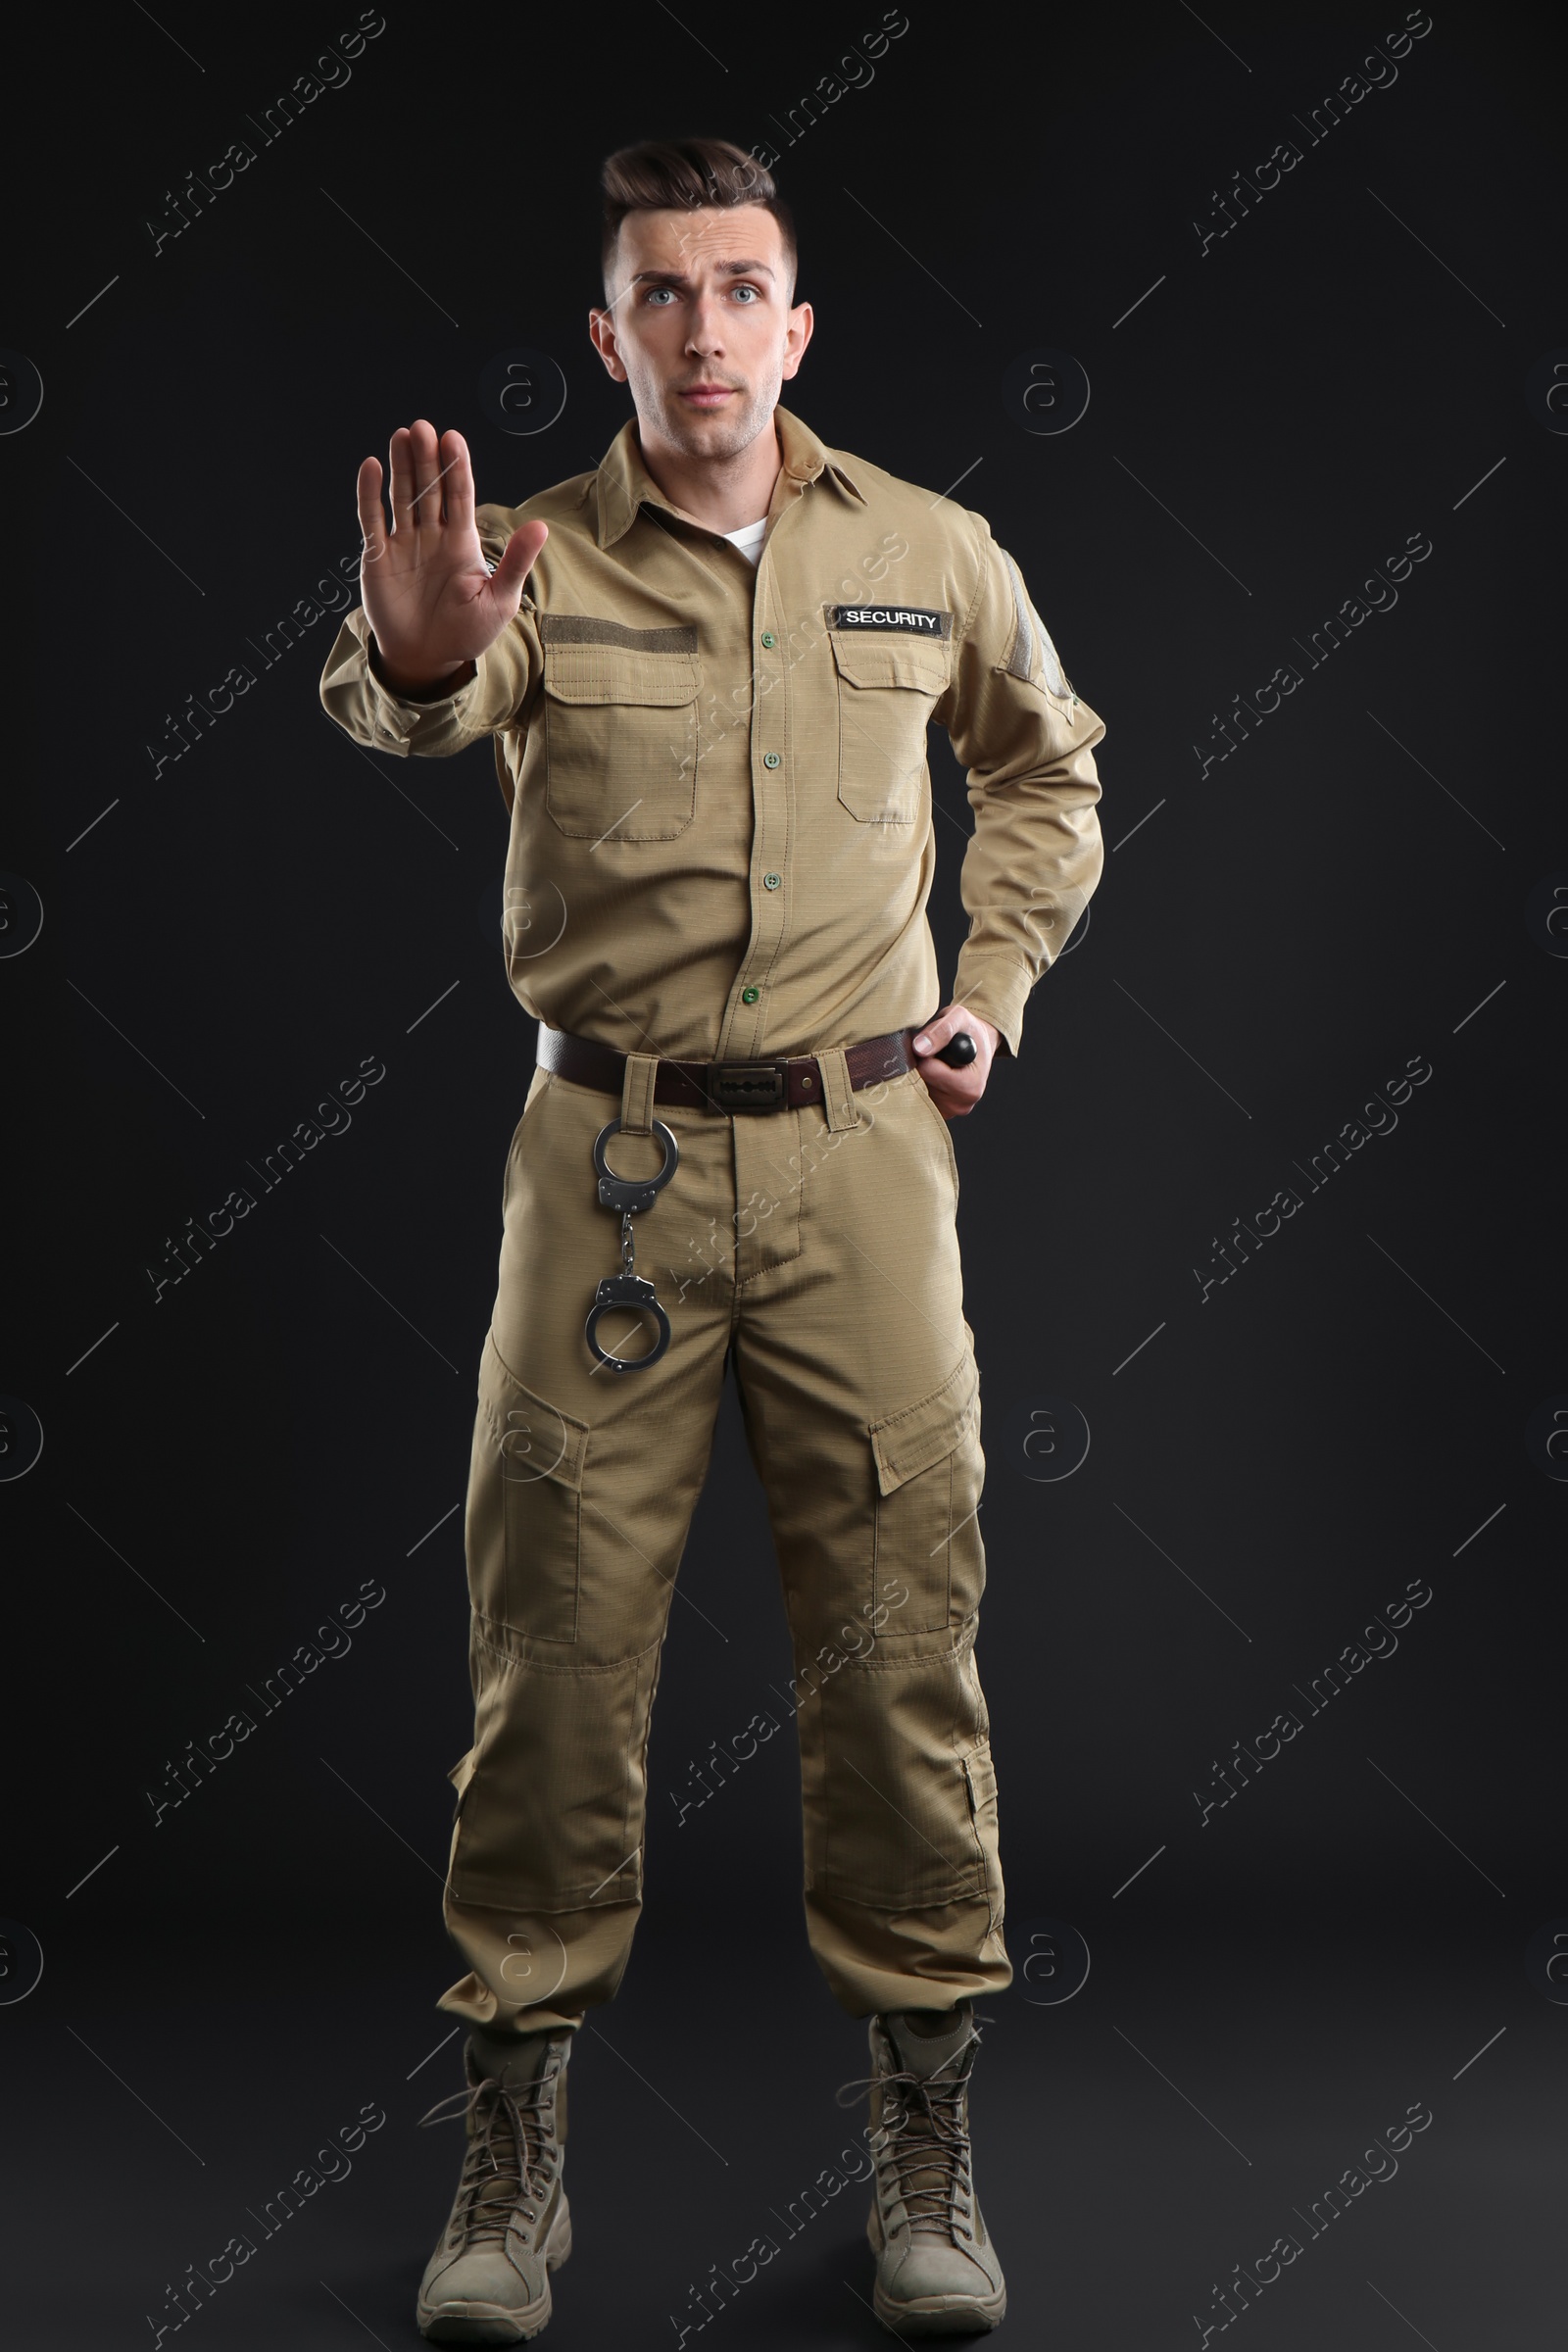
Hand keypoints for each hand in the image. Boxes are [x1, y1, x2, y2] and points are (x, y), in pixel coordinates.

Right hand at [354, 420, 547, 691]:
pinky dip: (369, 494)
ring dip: (402, 466)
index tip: (454, 439)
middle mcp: (432, 534)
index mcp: (462, 541)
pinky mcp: (379, 555)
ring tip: (403, 434)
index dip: (457, 467)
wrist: (428, 660)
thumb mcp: (500, 600)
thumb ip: (517, 562)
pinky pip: (372, 519)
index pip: (460, 495)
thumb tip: (541, 527)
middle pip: (429, 487)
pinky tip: (372, 466)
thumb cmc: (468, 633)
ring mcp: (404, 543)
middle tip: (424, 427)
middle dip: (427, 458)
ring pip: (402, 495)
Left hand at [910, 1005, 999, 1118]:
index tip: (934, 1046)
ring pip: (914, 1092)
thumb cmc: (968, 1030)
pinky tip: (930, 1075)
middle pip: (919, 1084)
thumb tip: (920, 1047)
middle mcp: (962, 1104)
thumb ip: (942, 1030)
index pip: (928, 1072)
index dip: (925, 1055)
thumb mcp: (958, 1018)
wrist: (977, 1043)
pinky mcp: (939, 1112)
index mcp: (971, 1085)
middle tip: (933, 1054)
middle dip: (919, 1066)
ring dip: (917, 1075)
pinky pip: (915, 1099)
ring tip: (934, 1063)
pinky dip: (917, 1085)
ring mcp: (949, 1111)